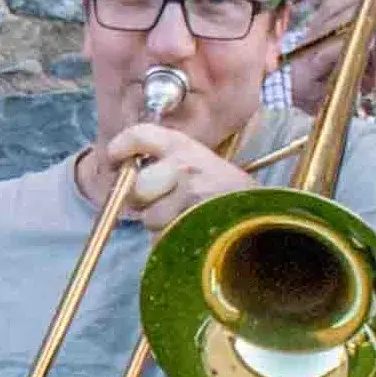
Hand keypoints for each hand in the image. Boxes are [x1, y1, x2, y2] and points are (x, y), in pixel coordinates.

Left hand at [86, 119, 252, 228]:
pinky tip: (190, 231)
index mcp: (182, 145)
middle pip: (136, 187)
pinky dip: (170, 240)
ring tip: (185, 218)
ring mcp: (188, 196)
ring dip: (159, 224)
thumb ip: (164, 164)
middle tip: (152, 204)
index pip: (139, 135)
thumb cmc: (225, 191)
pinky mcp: (191, 224)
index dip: (119, 148)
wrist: (262, 214)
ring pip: (149, 218)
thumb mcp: (198, 162)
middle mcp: (182, 166)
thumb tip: (125, 182)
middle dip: (139, 201)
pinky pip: (162, 238)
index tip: (113, 160)